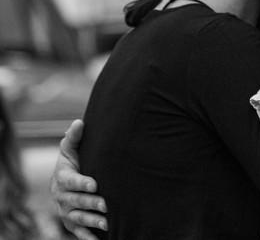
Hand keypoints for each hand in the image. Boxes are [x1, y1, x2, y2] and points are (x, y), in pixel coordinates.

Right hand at [50, 120, 107, 239]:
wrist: (64, 181)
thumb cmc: (72, 161)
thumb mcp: (71, 149)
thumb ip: (74, 137)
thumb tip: (79, 122)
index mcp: (62, 178)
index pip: (72, 182)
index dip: (82, 183)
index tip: (95, 184)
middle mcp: (62, 197)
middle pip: (76, 202)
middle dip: (91, 203)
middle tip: (106, 204)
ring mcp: (66, 211)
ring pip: (78, 218)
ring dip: (91, 221)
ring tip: (107, 222)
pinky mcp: (71, 223)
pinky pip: (78, 233)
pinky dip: (87, 237)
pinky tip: (99, 239)